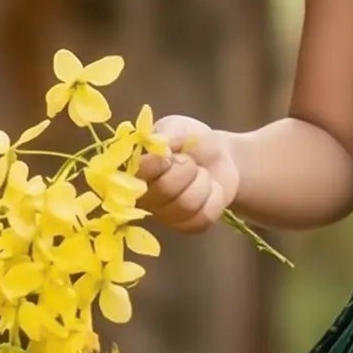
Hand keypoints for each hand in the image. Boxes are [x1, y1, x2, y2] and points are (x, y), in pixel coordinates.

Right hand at [134, 113, 240, 233]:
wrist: (219, 157)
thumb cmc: (191, 140)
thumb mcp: (178, 127)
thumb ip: (166, 134)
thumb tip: (160, 147)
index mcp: (133, 170)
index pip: (134, 175)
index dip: (156, 164)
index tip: (170, 153)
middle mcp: (142, 197)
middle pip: (164, 190)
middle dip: (187, 169)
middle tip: (190, 161)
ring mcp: (164, 215)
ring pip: (186, 205)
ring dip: (202, 183)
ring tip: (200, 174)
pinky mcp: (186, 226)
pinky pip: (202, 217)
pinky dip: (214, 197)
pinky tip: (210, 189)